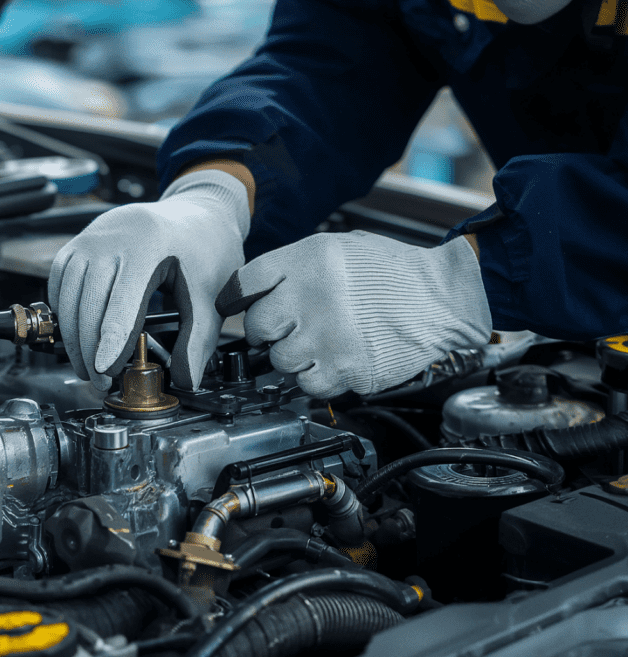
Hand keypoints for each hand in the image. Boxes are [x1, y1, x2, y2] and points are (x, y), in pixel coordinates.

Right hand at [49, 169, 250, 390]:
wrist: (195, 213)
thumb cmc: (205, 249)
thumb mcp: (211, 295)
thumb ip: (198, 340)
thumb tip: (187, 378)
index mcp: (147, 246)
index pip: (120, 305)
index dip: (110, 344)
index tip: (104, 373)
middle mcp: (111, 238)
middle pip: (89, 305)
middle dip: (91, 351)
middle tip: (101, 382)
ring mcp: (90, 238)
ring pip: (68, 297)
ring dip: (73, 338)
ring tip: (87, 367)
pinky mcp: (79, 243)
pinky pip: (59, 283)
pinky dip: (65, 313)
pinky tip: (76, 335)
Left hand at [215, 231, 491, 397]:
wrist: (442, 299)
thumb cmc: (391, 274)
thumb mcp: (334, 249)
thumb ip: (291, 269)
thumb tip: (251, 292)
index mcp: (307, 261)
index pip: (244, 284)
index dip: (237, 299)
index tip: (237, 307)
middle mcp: (311, 297)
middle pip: (256, 327)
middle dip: (268, 331)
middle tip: (289, 327)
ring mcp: (326, 337)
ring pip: (279, 361)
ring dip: (292, 357)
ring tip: (318, 342)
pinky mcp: (344, 369)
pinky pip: (307, 385)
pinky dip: (315, 378)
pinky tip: (333, 360)